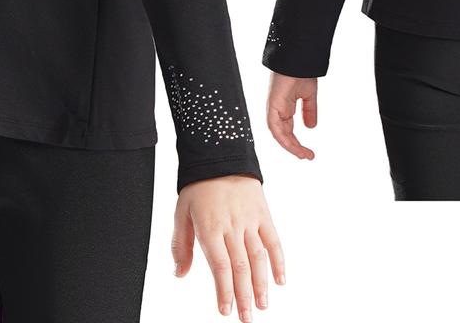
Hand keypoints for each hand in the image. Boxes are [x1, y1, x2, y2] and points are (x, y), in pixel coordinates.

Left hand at [172, 174, 283, 320]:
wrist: (221, 153)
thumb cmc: (199, 185)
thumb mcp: (181, 212)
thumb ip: (180, 245)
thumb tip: (179, 273)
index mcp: (210, 227)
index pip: (220, 266)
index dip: (224, 291)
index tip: (225, 310)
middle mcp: (232, 226)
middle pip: (240, 267)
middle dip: (244, 296)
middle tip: (247, 318)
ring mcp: (250, 220)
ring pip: (258, 257)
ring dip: (261, 284)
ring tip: (263, 305)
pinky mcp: (263, 213)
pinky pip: (273, 239)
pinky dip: (278, 260)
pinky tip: (280, 279)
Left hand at [266, 72, 316, 159]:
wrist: (298, 58)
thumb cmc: (301, 71)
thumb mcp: (308, 95)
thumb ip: (309, 111)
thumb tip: (311, 127)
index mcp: (285, 106)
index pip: (288, 130)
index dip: (296, 143)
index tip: (307, 153)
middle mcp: (278, 108)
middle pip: (283, 134)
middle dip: (295, 147)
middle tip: (307, 156)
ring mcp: (274, 107)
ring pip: (278, 133)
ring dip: (290, 145)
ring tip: (303, 154)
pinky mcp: (272, 104)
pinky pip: (274, 125)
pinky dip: (282, 136)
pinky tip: (291, 144)